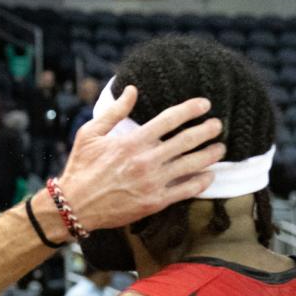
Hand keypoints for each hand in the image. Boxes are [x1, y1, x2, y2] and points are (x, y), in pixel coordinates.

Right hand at [58, 85, 224, 230]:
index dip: (191, 109)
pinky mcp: (155, 202)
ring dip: (210, 155)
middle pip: (186, 141)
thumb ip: (115, 111)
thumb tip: (132, 89)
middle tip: (218, 125)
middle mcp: (146, 160)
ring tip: (220, 148)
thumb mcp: (90, 133)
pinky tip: (209, 175)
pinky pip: (186, 190)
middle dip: (207, 130)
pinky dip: (201, 182)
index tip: (205, 104)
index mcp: (132, 141)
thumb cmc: (81, 167)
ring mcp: (153, 182)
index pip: (170, 119)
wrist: (75, 205)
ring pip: (191, 165)